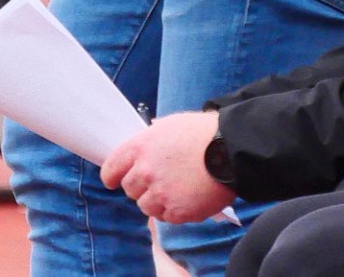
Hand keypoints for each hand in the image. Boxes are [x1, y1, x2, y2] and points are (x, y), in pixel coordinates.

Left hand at [101, 112, 234, 224]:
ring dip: (158, 201)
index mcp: (140, 148)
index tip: (115, 180)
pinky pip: (167, 217)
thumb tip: (142, 152)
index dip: (112, 176)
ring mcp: (161, 193)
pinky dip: (176, 211)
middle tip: (159, 181)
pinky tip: (189, 197)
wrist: (232, 149)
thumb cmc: (203, 133)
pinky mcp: (177, 211)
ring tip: (178, 189)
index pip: (111, 168)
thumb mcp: (170, 126)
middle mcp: (145, 172)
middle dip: (141, 187)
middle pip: (130, 189)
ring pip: (146, 206)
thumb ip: (150, 141)